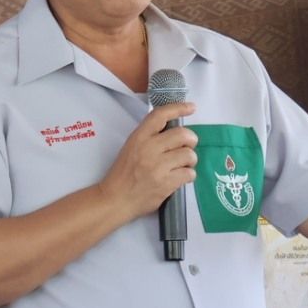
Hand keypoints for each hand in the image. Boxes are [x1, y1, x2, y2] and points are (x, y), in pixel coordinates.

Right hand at [99, 102, 197, 217]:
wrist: (115, 199)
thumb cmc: (123, 173)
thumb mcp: (131, 148)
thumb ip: (150, 137)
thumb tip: (176, 132)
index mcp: (139, 137)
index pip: (161, 115)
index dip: (179, 108)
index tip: (191, 108)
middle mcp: (149, 149)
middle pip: (183, 135)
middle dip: (191, 141)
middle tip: (187, 147)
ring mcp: (158, 167)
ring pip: (189, 155)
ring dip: (190, 160)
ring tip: (182, 165)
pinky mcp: (165, 183)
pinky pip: (189, 173)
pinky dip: (188, 175)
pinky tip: (180, 177)